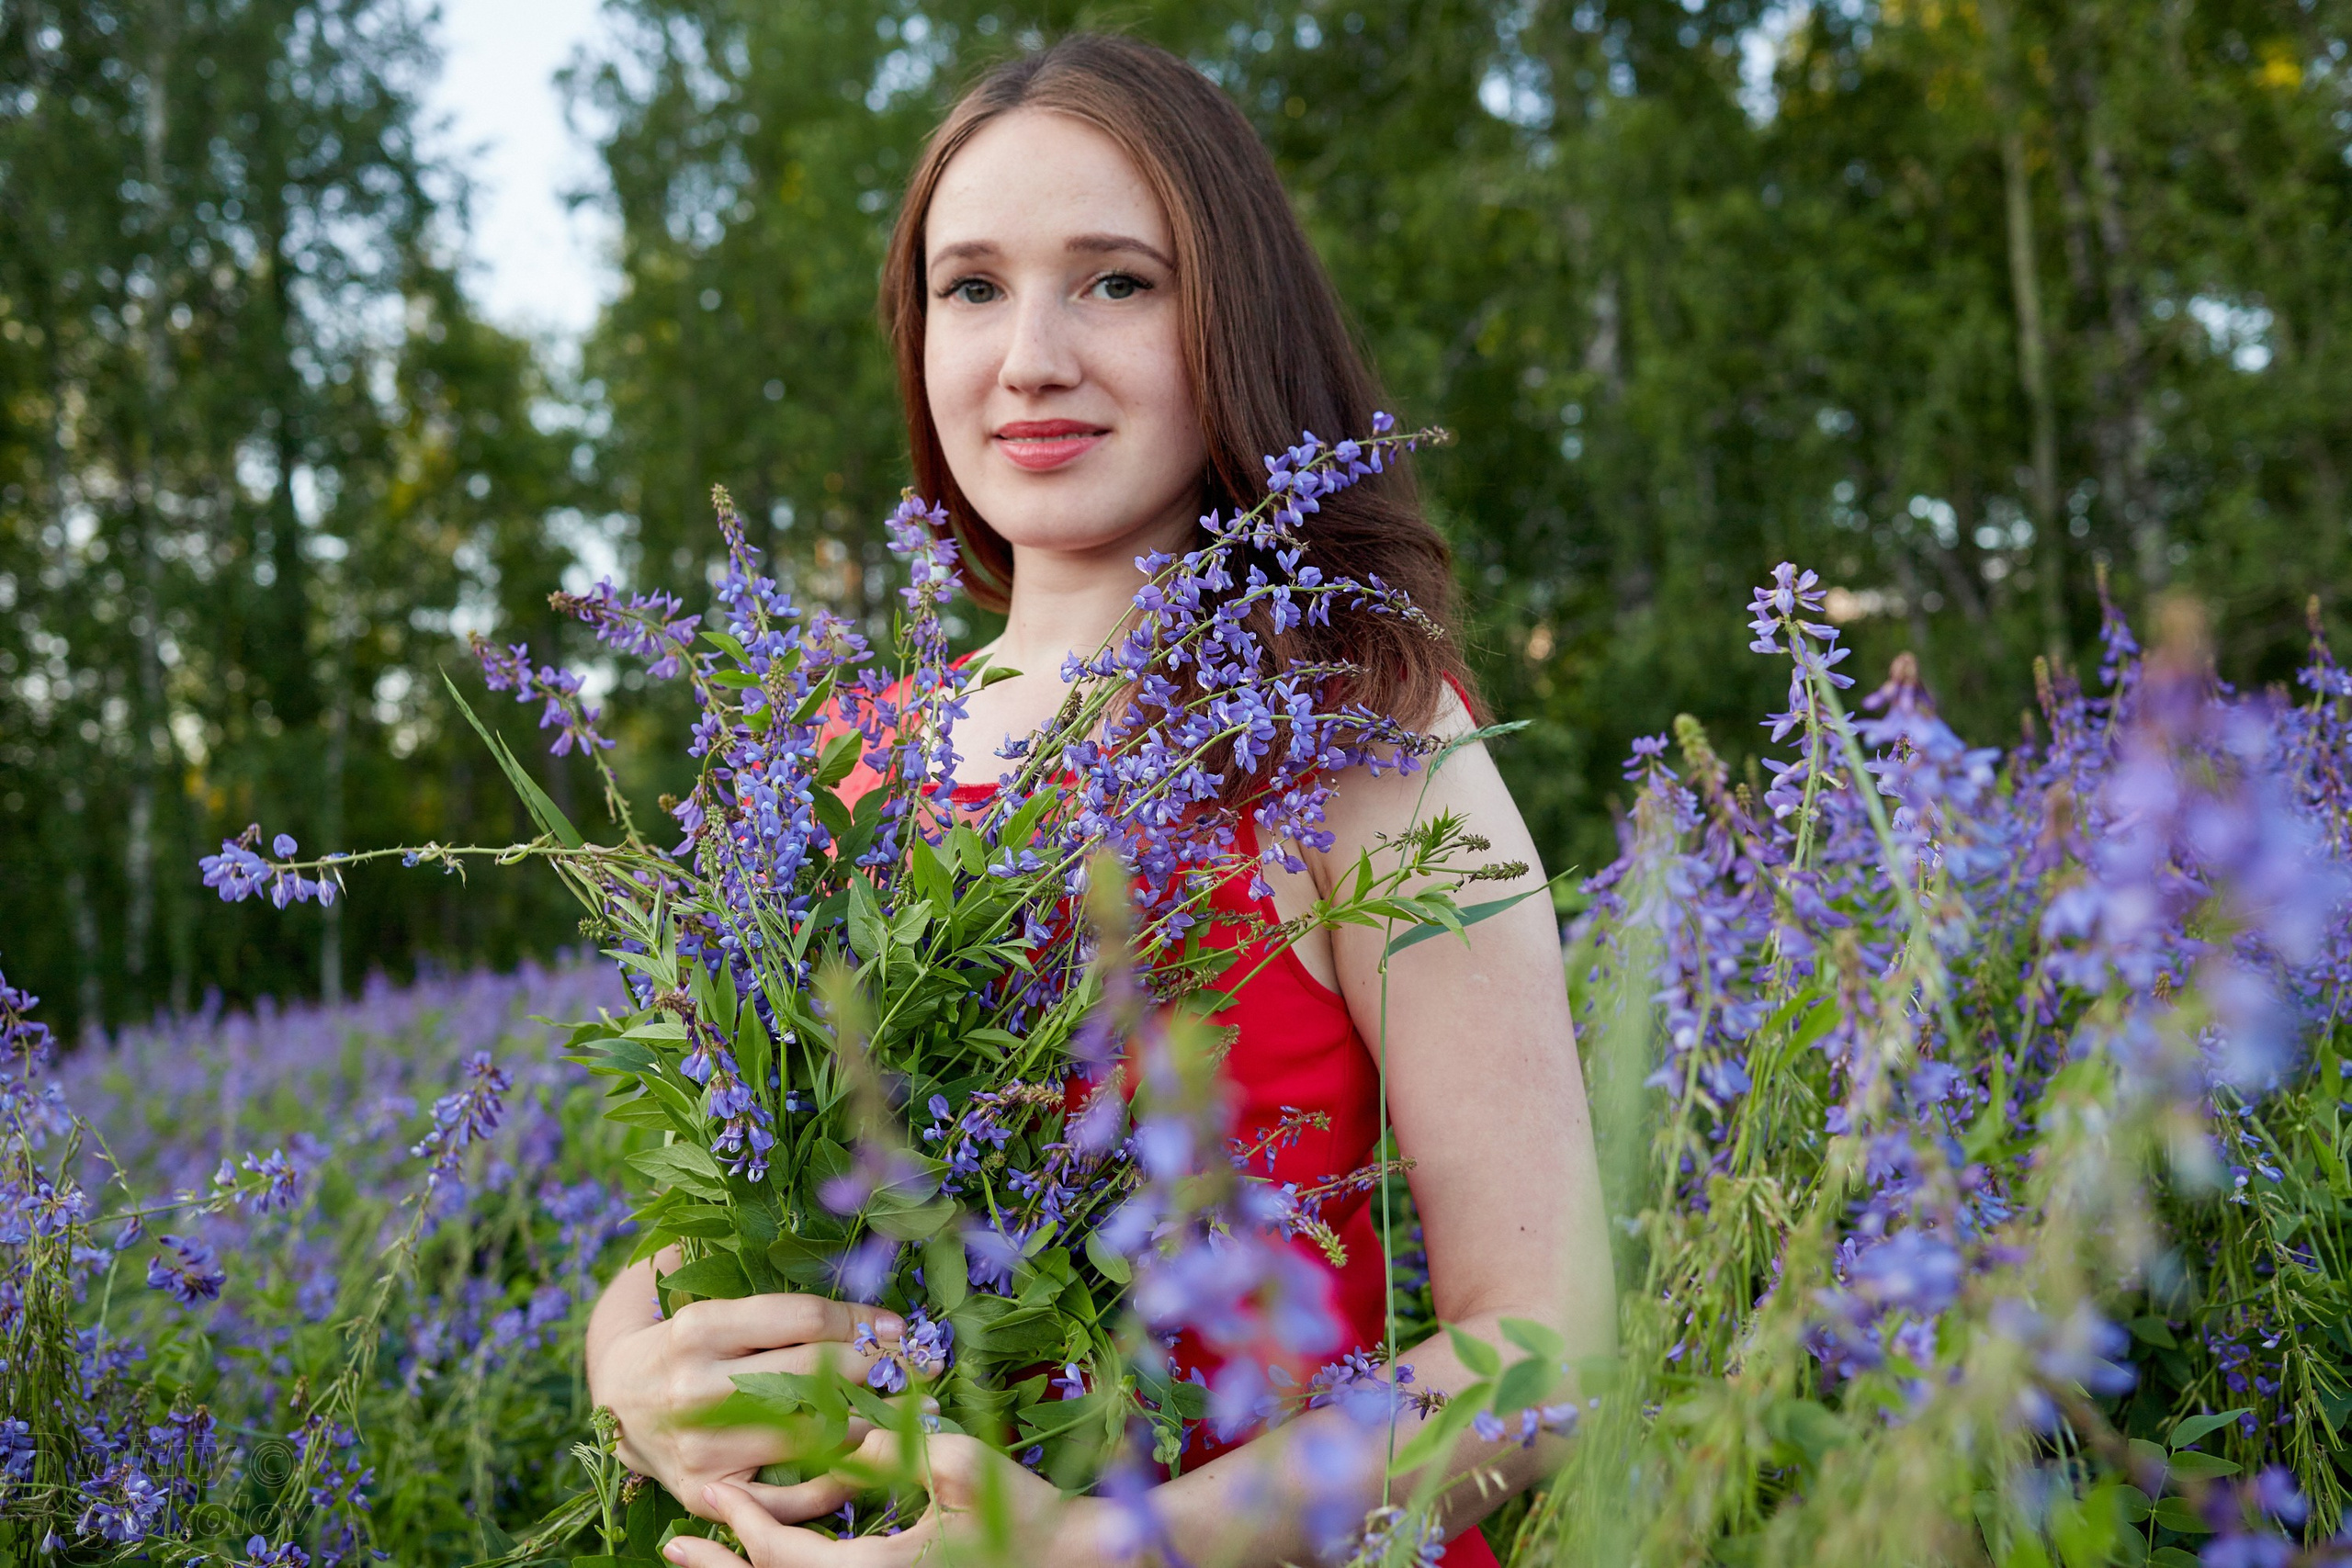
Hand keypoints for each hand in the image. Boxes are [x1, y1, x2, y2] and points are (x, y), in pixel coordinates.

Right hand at [587, 1279, 904, 1518]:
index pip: (802, 1319)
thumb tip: (852, 1273)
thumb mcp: (710, 1303)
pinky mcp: (706, 1492)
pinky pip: (787, 1495)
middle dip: (876, 1365)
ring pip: (809, 1434)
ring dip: (871, 1420)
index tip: (896, 1323)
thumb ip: (771, 1294)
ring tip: (911, 1407)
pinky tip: (873, 1457)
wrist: (619, 1404)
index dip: (859, 1319)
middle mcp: (696, 1387)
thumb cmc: (683, 1344)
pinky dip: (836, 1479)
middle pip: (812, 1374)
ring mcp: (702, 1446)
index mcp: (699, 1328)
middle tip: (919, 1362)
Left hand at [661, 1430, 1103, 1567]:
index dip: (745, 1527)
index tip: (709, 1495)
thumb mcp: (969, 1474)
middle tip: (672, 1547)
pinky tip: (773, 1544)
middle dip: (725, 1566)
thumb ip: (902, 1455)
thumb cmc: (1029, 1515)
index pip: (788, 1558)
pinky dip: (790, 1565)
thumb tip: (841, 1431)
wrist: (1070, 1559)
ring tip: (702, 1550)